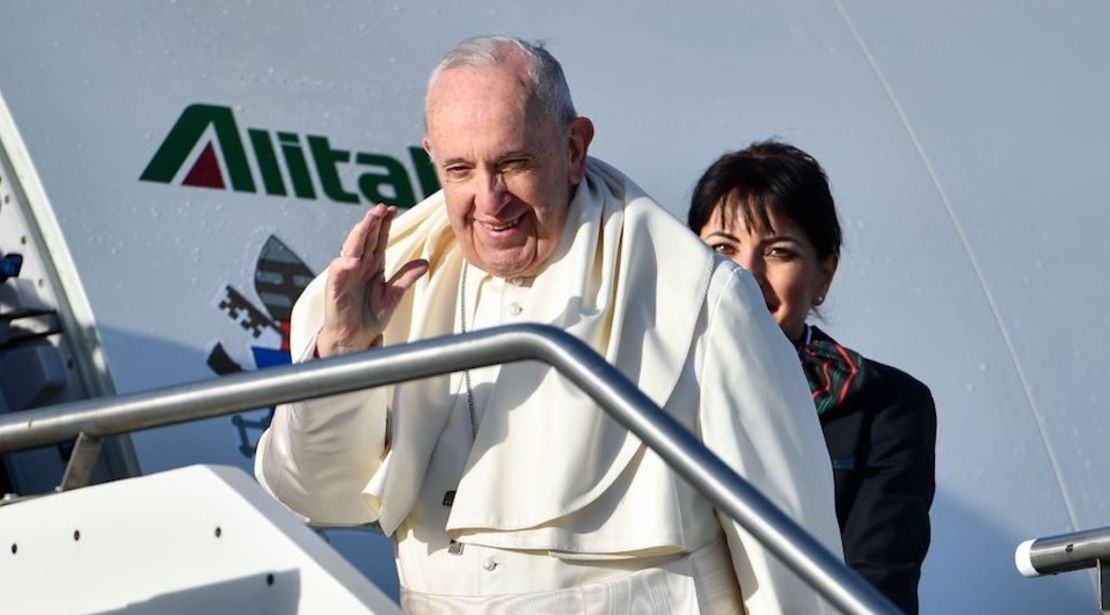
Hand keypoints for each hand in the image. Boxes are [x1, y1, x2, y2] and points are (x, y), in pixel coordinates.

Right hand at [316, 204, 428, 357]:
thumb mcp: (393, 296)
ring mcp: (346, 274)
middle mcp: (359, 265)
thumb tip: (425, 263)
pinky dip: (345, 264)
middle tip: (381, 207)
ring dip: (359, 233)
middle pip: (365, 238)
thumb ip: (406, 278)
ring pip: (351, 248)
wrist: (355, 338)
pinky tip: (354, 260)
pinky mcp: (335, 287)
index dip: (384, 223)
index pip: (379, 238)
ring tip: (368, 220)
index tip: (393, 208)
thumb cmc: (371, 317)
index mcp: (373, 264)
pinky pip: (338, 272)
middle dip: (372, 222)